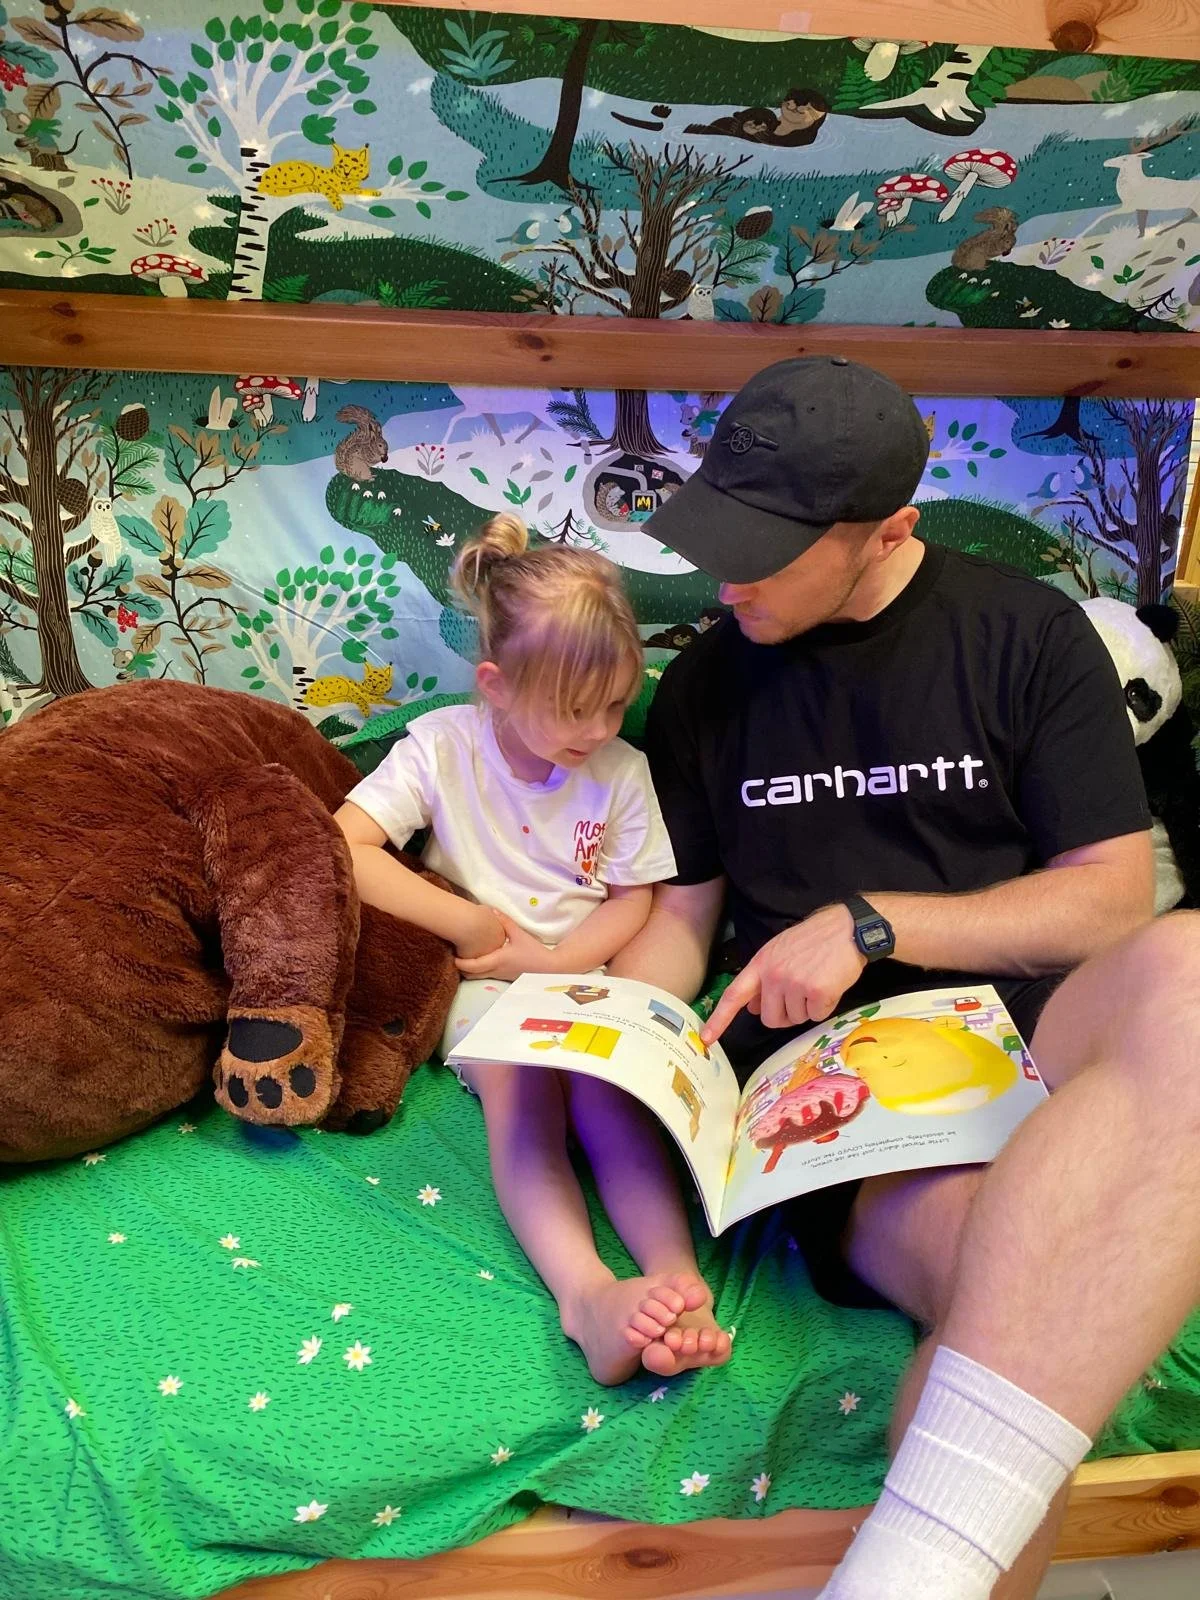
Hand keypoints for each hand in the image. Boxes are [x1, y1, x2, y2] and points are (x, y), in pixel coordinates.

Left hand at [455, 912, 555, 980]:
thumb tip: (491, 911)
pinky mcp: (503, 977)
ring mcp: (499, 976)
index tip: (452, 956)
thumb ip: (505, 922)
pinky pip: (486, 975)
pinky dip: (479, 970)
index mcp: (497, 960)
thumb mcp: (519, 934)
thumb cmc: (533, 952)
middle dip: (461, 968)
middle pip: (471, 975)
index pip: (473, 965)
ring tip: (465, 956)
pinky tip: (480, 959)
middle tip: (455, 955)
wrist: (547, 969)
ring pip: (478, 976)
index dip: (460, 962)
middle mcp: (495, 970)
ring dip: (470, 970)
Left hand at [701, 904, 865, 1044]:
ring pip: (795, 1019)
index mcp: (761, 964)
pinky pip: (817, 1016)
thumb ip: (764, 979)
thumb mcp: (780, 952)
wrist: (847, 929)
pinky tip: (829, 986)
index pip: (734, 995)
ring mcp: (795, 984)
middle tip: (800, 995)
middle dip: (785, 1015)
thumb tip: (753, 1008)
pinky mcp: (817, 992)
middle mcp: (774, 975)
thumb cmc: (813, 941)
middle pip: (771, 1019)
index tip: (706, 1038)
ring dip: (807, 1008)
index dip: (719, 1019)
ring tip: (816, 982)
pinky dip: (824, 1006)